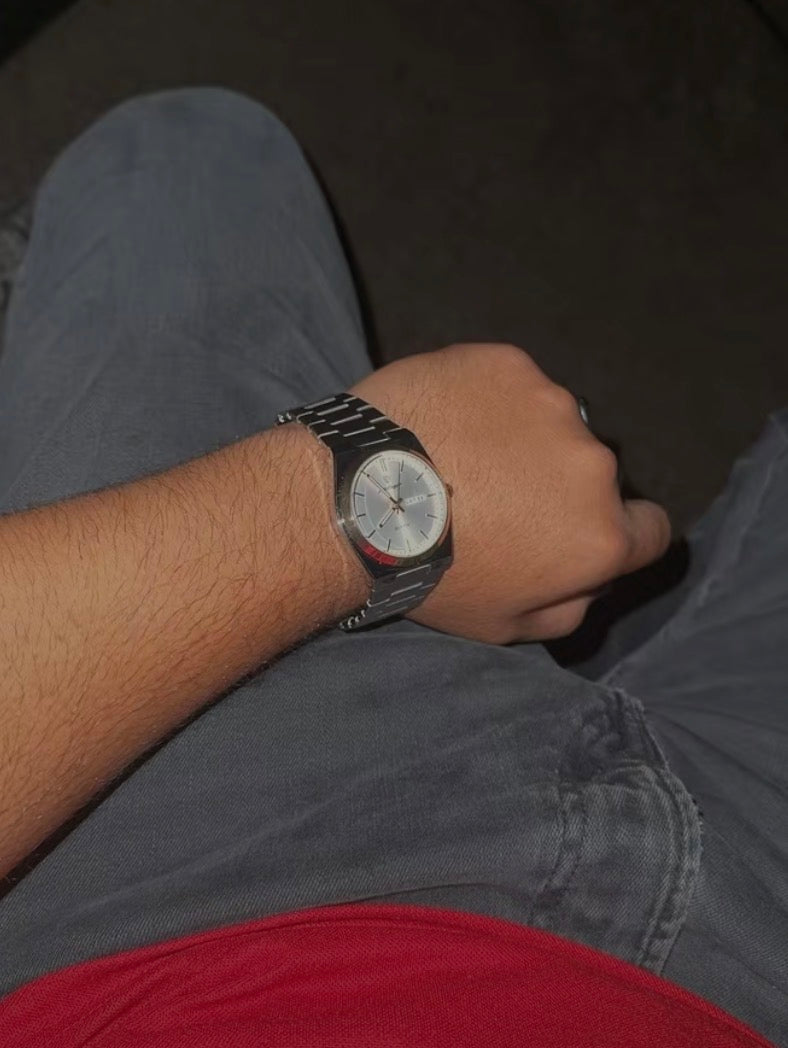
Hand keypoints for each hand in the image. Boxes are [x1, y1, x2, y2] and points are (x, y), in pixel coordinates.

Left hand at [350, 343, 669, 643]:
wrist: (358, 500)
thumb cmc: (430, 573)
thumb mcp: (504, 626)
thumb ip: (570, 607)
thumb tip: (592, 579)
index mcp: (601, 534)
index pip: (652, 529)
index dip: (619, 534)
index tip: (572, 530)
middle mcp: (593, 465)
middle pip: (594, 474)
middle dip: (558, 486)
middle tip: (494, 499)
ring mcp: (551, 404)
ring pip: (552, 423)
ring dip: (522, 438)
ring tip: (459, 457)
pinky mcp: (508, 363)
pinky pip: (511, 383)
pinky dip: (486, 399)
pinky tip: (444, 422)